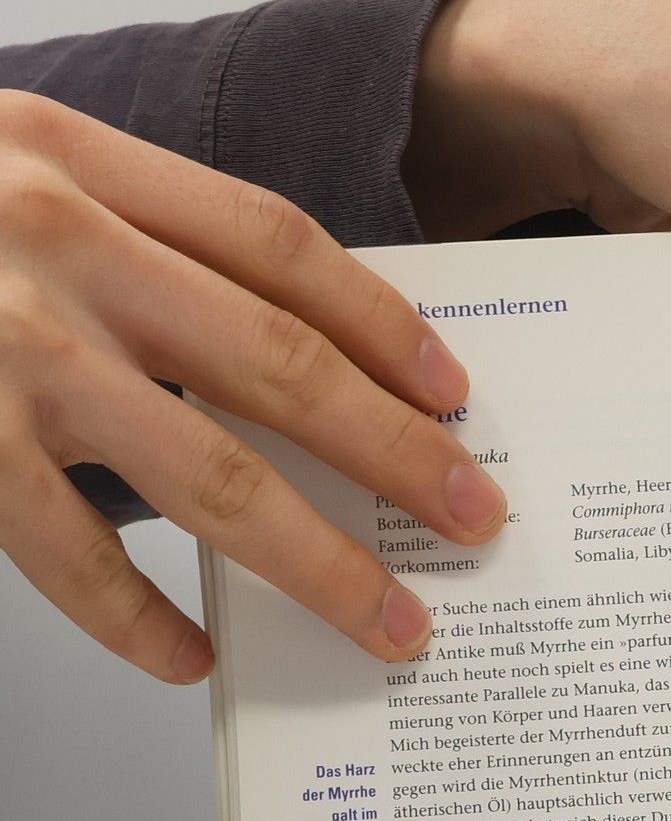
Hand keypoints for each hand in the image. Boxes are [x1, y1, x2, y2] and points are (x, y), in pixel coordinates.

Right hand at [0, 91, 504, 679]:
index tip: (456, 394)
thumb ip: (136, 232)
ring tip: (389, 623)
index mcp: (78, 164)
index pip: (280, 246)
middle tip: (473, 520)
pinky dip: (137, 618)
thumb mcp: (14, 167)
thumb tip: (296, 349)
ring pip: (205, 475)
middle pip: (277, 366)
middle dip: (396, 456)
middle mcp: (52, 248)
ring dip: (316, 561)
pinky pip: (66, 551)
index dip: (382, 323)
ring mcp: (0, 351)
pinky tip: (197, 656)